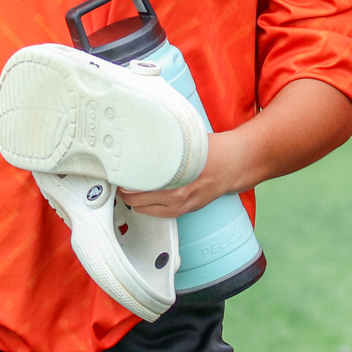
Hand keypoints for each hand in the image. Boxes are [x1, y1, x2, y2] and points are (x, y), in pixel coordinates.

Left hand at [123, 129, 254, 217]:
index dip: (123, 177)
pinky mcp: (185, 211)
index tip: (116, 171)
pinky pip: (157, 214)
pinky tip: (142, 200)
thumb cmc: (212, 151)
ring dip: (133, 201)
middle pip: (137, 198)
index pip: (137, 183)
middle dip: (125, 190)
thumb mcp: (185, 141)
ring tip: (127, 189)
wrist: (235, 164)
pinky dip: (147, 208)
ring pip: (144, 209)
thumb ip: (164, 144)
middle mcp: (177, 194)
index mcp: (175, 176)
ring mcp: (181, 205)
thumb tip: (142, 136)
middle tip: (119, 180)